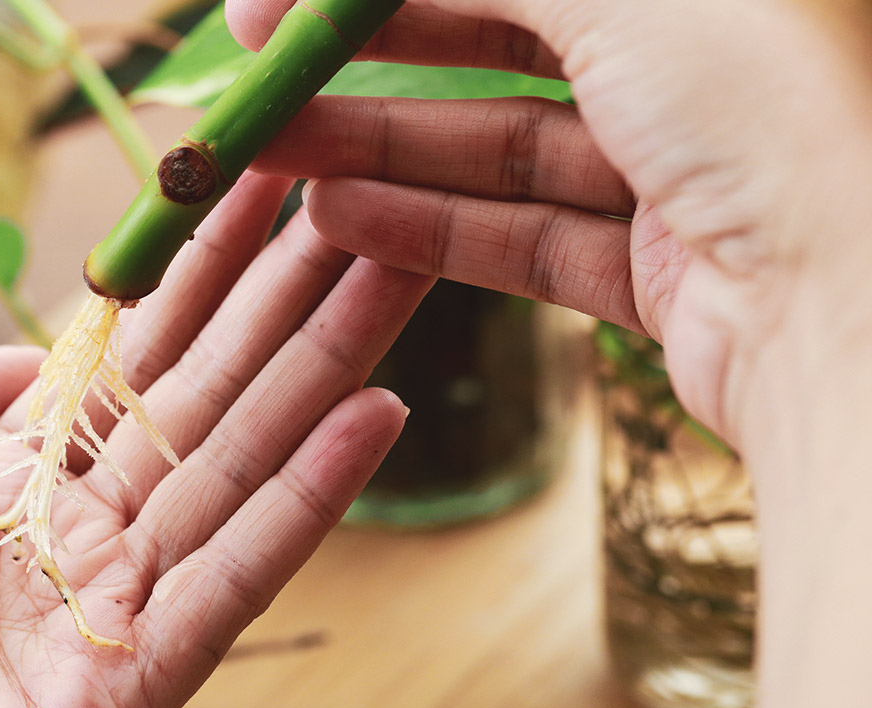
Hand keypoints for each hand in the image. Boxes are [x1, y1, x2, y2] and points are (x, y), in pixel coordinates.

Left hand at [0, 177, 432, 707]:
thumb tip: (33, 344)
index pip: (121, 374)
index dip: (189, 282)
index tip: (255, 190)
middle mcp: (63, 555)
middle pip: (198, 411)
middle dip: (279, 305)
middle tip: (366, 203)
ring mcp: (96, 626)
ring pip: (233, 479)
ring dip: (319, 376)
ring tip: (396, 273)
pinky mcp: (112, 699)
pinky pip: (224, 588)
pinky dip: (301, 504)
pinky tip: (368, 415)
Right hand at [230, 0, 871, 447]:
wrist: (854, 306)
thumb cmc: (763, 102)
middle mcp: (703, 56)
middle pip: (506, 35)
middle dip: (371, 50)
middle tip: (261, 65)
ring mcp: (684, 166)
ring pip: (502, 145)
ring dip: (382, 143)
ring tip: (274, 151)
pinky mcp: (662, 268)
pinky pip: (525, 234)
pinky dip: (431, 226)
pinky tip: (337, 216)